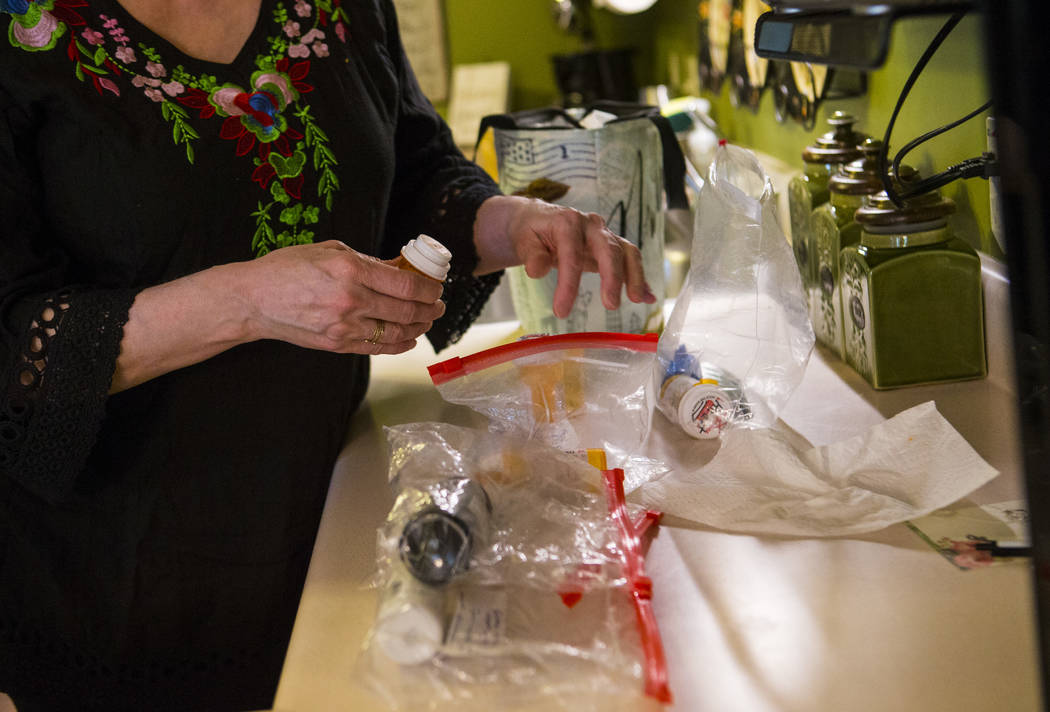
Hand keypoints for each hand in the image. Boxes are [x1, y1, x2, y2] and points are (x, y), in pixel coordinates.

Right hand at [239, 240, 444, 354]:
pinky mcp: (338, 345)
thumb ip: (368, 261)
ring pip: (398, 333)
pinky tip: (409, 337)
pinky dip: (400, 344)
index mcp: (351, 270)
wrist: (253, 300)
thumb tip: (399, 269)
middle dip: (431, 309)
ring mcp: (345, 326)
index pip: (406, 285)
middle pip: (408, 311)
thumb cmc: (287, 269)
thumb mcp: (330, 251)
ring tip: (428, 320)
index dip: (429, 288)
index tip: (437, 286)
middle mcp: (351, 300)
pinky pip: (379, 348)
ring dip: (420, 327)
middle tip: (439, 304)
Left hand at [472, 195, 655, 318]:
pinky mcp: (611, 246)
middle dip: (613, 277)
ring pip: (627, 252)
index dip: (568, 284)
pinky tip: (648, 297)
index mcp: (567, 223)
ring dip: (635, 276)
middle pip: (609, 249)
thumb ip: (531, 255)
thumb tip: (536, 270)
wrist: (539, 220)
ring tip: (638, 300)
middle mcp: (590, 226)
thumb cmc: (531, 232)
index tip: (561, 311)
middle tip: (611, 305)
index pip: (571, 254)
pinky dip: (640, 278)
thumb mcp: (524, 242)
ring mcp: (604, 235)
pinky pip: (630, 260)